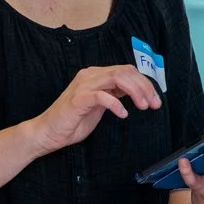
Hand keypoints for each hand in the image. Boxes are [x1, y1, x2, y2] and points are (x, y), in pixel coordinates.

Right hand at [29, 66, 160, 154]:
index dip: (145, 83)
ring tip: (143, 106)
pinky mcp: (78, 99)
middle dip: (144, 87)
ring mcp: (84, 85)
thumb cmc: (73, 121)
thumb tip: (137, 92)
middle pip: (125, 72)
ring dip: (135, 92)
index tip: (155, 100)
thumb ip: (114, 95)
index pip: (127, 71)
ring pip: (117, 78)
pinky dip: (116, 104)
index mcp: (97, 75)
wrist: (47, 132)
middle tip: (154, 104)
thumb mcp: (100, 105)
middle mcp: (91, 75)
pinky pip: (102, 96)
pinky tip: (123, 114)